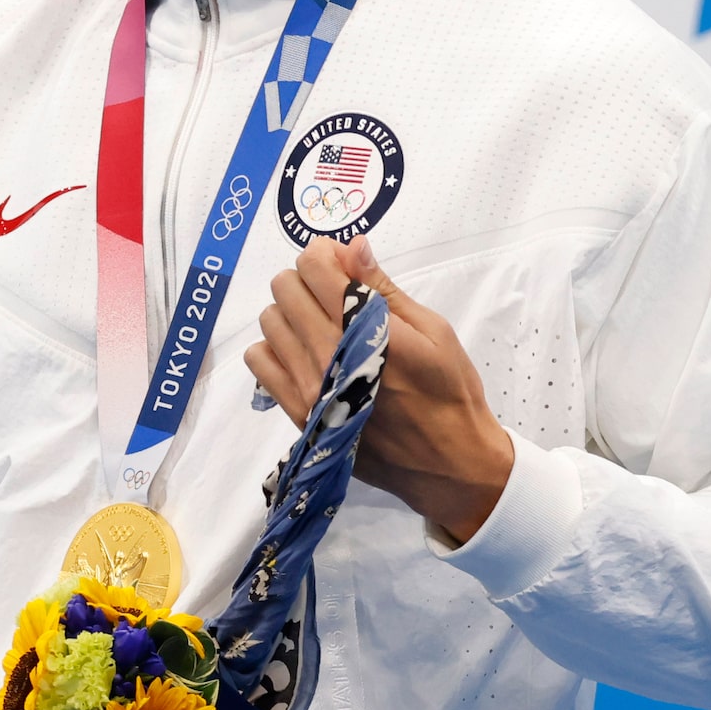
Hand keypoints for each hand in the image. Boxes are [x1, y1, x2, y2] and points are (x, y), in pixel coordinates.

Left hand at [242, 234, 514, 542]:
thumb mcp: (433, 331)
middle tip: (334, 296)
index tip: (342, 266)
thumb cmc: (450, 392)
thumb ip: (383, 287)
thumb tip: (351, 246)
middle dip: (307, 281)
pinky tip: (303, 354)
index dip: (325, 256)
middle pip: (284, 289)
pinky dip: (275, 348)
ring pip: (269, 322)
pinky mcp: (299, 411)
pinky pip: (259, 362)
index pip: (313, 267)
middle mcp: (330, 353)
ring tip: (321, 327)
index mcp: (368, 327)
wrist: (449, 463)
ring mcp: (309, 384)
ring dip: (290, 314)